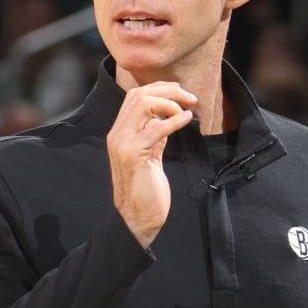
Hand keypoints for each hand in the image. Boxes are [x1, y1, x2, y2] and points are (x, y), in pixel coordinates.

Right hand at [107, 81, 195, 247]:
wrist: (137, 218)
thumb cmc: (146, 190)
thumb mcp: (150, 156)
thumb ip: (153, 136)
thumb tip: (165, 117)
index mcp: (120, 133)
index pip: (135, 96)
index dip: (159, 89)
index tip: (181, 93)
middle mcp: (117, 134)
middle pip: (139, 95)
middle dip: (168, 91)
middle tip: (190, 98)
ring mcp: (123, 143)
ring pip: (143, 105)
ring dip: (170, 102)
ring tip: (188, 109)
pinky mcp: (133, 154)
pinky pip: (155, 128)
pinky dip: (174, 120)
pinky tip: (187, 120)